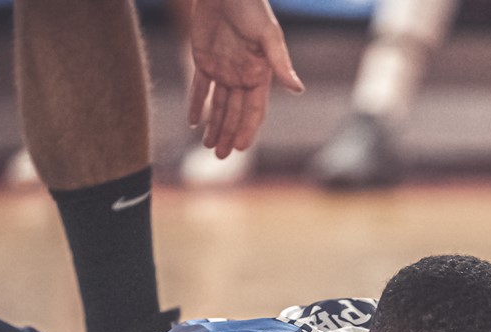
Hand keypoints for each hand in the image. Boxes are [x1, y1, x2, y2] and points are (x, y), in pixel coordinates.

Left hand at [188, 0, 303, 158]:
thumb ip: (280, 63)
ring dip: (213, 126)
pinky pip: (199, 88)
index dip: (247, 129)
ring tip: (207, 147)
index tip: (239, 148)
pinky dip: (196, 105)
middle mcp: (242, 76)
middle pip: (235, 112)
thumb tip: (298, 90)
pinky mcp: (203, 60)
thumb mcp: (268, 35)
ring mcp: (223, 69)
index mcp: (260, 74)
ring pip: (218, 105)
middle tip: (219, 156)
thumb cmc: (251, 7)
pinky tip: (192, 123)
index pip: (254, 109)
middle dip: (227, 134)